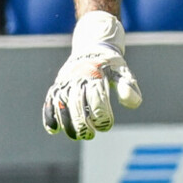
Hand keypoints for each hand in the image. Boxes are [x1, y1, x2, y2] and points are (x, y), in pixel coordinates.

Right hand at [42, 11, 142, 139]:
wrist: (92, 46)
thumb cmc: (111, 64)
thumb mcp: (123, 72)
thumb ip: (128, 87)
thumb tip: (133, 104)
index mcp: (96, 74)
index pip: (97, 98)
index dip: (101, 115)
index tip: (106, 126)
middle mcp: (78, 77)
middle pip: (77, 104)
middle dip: (83, 123)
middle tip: (90, 136)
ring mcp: (66, 82)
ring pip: (62, 104)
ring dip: (67, 122)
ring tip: (77, 136)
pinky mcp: (58, 86)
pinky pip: (50, 101)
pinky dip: (49, 115)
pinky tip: (53, 130)